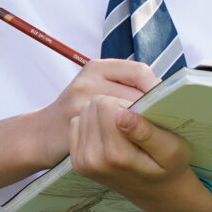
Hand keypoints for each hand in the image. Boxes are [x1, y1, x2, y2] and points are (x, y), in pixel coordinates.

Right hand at [31, 57, 159, 166]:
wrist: (41, 136)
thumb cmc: (78, 111)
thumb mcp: (96, 88)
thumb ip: (123, 85)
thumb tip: (165, 90)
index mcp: (97, 67)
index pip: (139, 71)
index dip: (157, 87)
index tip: (170, 102)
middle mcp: (88, 81)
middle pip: (136, 93)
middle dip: (153, 107)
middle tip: (168, 121)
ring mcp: (81, 104)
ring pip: (127, 113)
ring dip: (143, 123)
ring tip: (154, 132)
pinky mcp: (79, 127)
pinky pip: (114, 132)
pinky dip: (128, 137)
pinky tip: (134, 143)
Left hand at [68, 98, 211, 211]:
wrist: (157, 193)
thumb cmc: (169, 167)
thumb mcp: (172, 149)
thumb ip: (146, 132)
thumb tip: (122, 115)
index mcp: (116, 155)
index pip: (105, 104)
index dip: (124, 103)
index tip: (139, 118)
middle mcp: (93, 159)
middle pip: (92, 106)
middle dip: (113, 108)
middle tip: (132, 126)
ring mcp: (82, 162)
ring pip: (84, 113)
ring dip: (103, 116)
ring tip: (123, 132)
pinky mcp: (77, 161)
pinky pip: (77, 124)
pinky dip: (93, 124)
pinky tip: (110, 136)